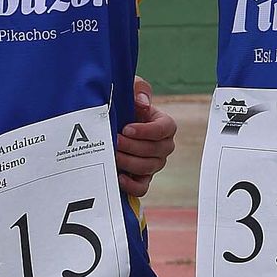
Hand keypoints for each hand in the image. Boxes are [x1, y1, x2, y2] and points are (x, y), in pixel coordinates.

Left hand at [115, 78, 177, 197]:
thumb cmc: (124, 105)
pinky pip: (142, 188)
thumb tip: (142, 103)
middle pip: (156, 150)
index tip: (126, 129)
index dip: (147, 131)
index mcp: (164, 125)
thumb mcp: (130, 89)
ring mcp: (154, 163)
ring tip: (113, 155)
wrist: (111, 124)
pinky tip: (119, 176)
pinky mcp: (142, 178)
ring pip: (149, 167)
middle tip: (114, 141)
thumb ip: (139, 89)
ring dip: (129, 162)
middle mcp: (163, 146)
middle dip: (133, 147)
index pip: (166, 129)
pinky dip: (131, 185)